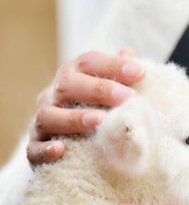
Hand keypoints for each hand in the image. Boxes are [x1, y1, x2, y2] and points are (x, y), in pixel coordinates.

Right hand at [26, 47, 144, 168]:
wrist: (80, 151)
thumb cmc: (103, 110)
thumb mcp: (116, 90)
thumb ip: (123, 73)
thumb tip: (128, 54)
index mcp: (73, 75)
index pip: (88, 61)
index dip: (113, 65)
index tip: (140, 73)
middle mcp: (53, 95)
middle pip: (67, 84)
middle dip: (99, 89)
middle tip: (127, 98)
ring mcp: (41, 122)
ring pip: (48, 116)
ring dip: (75, 118)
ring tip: (101, 121)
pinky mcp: (35, 149)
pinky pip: (33, 150)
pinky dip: (44, 149)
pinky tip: (60, 149)